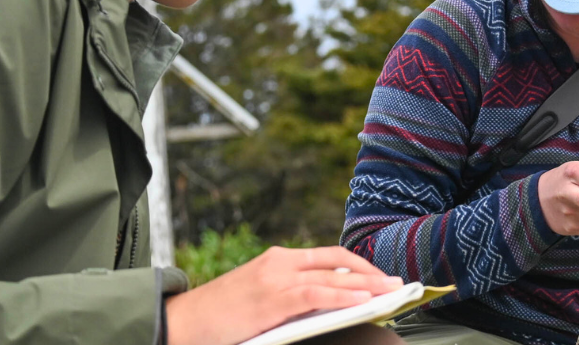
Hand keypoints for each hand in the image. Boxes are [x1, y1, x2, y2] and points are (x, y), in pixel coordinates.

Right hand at [166, 246, 404, 344]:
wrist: (182, 322)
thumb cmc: (222, 315)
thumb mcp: (262, 297)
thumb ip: (293, 295)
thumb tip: (333, 303)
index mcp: (279, 259)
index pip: (329, 257)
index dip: (359, 266)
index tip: (381, 276)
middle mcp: (280, 262)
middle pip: (337, 262)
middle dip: (371, 273)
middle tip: (396, 282)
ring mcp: (276, 278)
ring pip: (332, 276)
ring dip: (366, 284)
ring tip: (390, 292)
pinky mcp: (272, 298)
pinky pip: (317, 295)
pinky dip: (343, 296)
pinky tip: (363, 301)